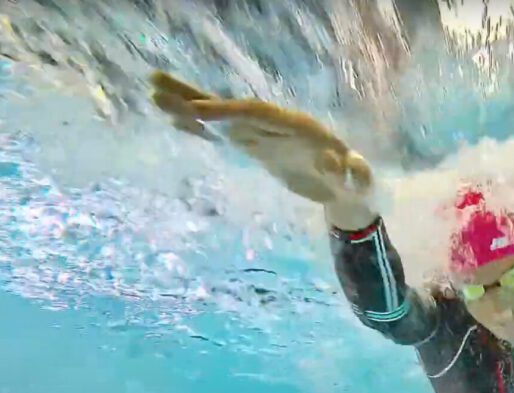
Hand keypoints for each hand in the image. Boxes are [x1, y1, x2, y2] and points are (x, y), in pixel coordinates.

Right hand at [148, 71, 372, 206]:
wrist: (349, 189)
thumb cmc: (357, 186)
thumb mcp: (359, 183)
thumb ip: (355, 174)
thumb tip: (341, 166)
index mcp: (298, 127)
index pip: (257, 113)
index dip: (229, 111)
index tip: (198, 110)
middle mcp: (277, 125)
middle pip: (233, 106)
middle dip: (196, 95)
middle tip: (156, 82)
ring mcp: (265, 135)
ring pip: (223, 117)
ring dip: (189, 105)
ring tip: (153, 93)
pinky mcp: (258, 147)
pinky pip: (225, 134)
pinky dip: (201, 128)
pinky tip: (175, 121)